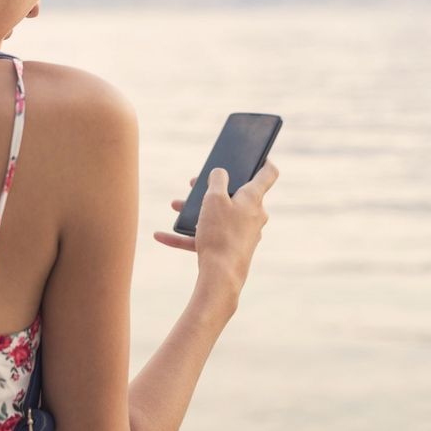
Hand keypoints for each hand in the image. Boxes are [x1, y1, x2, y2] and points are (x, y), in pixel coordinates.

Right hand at [153, 160, 279, 295]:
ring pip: (218, 216)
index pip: (268, 174)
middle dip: (211, 188)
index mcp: (253, 198)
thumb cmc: (221, 233)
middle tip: (194, 183)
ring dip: (195, 211)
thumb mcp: (214, 198)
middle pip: (234, 195)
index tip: (257, 154)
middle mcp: (253, 215)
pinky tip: (162, 236)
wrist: (221, 276)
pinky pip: (207, 237)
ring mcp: (242, 233)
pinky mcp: (230, 249)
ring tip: (176, 207)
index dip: (263, 160)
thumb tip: (220, 173)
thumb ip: (216, 180)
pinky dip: (186, 236)